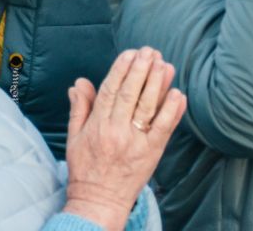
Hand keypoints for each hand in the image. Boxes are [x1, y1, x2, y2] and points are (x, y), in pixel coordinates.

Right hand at [60, 48, 185, 228]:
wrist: (99, 201)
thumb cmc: (85, 169)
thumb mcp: (74, 136)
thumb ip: (79, 107)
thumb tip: (79, 82)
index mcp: (97, 125)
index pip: (109, 90)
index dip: (121, 69)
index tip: (130, 53)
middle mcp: (116, 131)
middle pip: (130, 94)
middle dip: (141, 70)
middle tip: (151, 51)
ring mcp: (135, 143)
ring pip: (148, 108)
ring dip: (158, 84)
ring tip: (165, 65)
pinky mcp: (151, 154)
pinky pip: (163, 129)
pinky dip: (172, 111)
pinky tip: (178, 94)